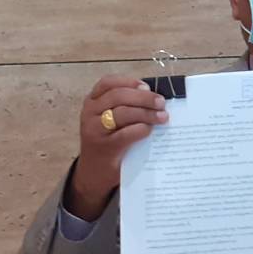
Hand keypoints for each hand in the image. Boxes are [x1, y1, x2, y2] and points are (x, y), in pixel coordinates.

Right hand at [66, 75, 168, 218]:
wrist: (94, 171)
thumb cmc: (109, 139)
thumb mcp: (110, 118)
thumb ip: (125, 106)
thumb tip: (155, 97)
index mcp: (92, 101)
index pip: (108, 83)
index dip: (129, 82)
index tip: (147, 86)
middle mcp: (90, 112)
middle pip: (118, 96)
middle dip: (143, 98)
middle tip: (161, 103)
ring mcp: (95, 130)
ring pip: (122, 113)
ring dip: (146, 113)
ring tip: (162, 117)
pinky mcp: (104, 147)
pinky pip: (125, 134)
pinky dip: (141, 129)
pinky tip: (150, 130)